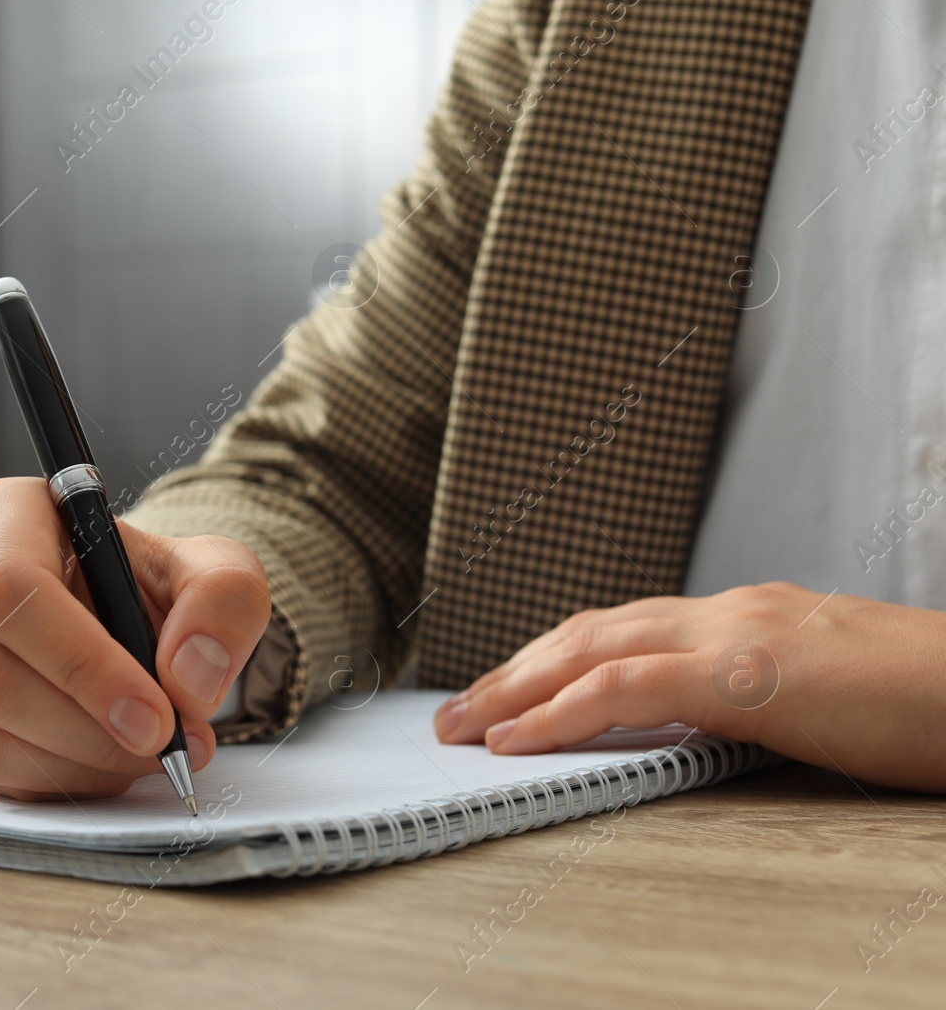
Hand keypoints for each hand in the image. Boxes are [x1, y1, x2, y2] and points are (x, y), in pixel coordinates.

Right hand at [0, 478, 269, 800]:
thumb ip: (222, 603)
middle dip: (88, 730)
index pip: (12, 587)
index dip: (82, 663)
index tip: (155, 718)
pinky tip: (96, 762)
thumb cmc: (149, 587)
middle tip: (165, 748)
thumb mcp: (214, 571)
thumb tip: (187, 678)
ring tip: (138, 756)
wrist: (118, 616)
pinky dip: (45, 780)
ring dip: (71, 764)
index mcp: (5, 515)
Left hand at [432, 582, 945, 792]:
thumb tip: (699, 724)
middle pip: (588, 632)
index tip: (503, 696)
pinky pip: (629, 688)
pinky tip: (515, 738)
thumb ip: (751, 697)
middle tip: (453, 713)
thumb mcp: (817, 696)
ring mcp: (736, 635)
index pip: (622, 629)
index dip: (551, 661)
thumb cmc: (922, 703)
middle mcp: (728, 613)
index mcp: (742, 618)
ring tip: (460, 726)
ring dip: (514, 689)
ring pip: (592, 650)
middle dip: (512, 672)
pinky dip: (561, 711)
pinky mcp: (750, 673)